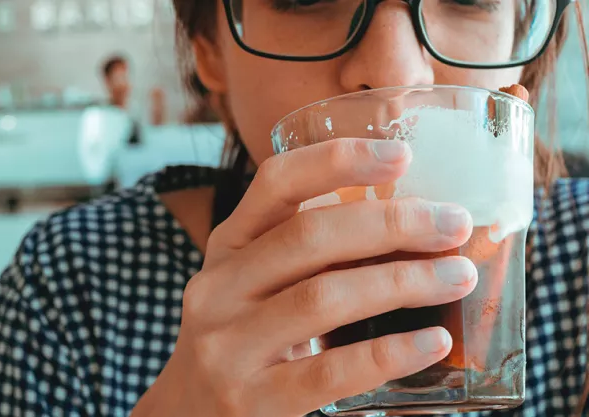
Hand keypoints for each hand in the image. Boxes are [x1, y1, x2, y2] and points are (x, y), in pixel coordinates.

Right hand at [131, 138, 476, 416]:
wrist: (189, 414)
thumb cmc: (242, 337)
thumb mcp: (252, 283)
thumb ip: (303, 253)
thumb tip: (411, 224)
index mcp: (227, 246)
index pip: (274, 183)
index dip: (337, 161)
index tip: (400, 155)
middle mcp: (219, 287)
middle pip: (309, 236)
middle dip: (392, 223)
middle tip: (454, 224)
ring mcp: (228, 344)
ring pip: (323, 296)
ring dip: (403, 281)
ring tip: (458, 276)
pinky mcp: (250, 399)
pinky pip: (331, 370)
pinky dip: (390, 352)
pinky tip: (433, 341)